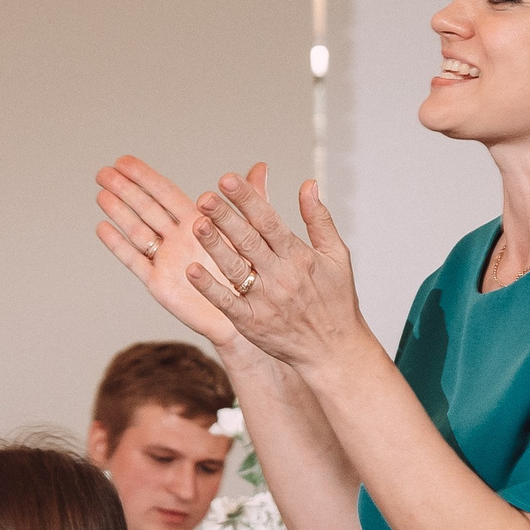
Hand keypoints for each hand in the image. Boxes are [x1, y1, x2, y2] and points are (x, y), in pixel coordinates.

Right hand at [95, 159, 276, 349]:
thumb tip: (261, 166)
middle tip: (102, 172)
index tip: (123, 160)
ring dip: (118, 212)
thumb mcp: (253, 232)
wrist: (248, 313)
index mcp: (197, 222)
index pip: (165, 193)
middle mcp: (178, 238)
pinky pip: (135, 261)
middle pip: (145, 208)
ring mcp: (166, 259)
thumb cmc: (250, 273)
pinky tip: (103, 228)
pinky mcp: (159, 283)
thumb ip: (252, 200)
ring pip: (137, 230)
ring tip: (100, 194)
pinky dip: (119, 245)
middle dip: (124, 189)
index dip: (144, 176)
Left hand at [186, 171, 368, 371]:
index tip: (227, 179)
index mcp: (299, 256)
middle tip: (204, 197)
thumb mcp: (337, 255)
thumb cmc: (336, 301)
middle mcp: (281, 276)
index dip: (247, 199)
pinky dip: (209, 288)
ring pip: (235, 268)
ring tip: (196, 224)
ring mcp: (264, 301)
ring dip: (215, 246)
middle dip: (226, 217)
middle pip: (248, 241)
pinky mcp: (251, 323)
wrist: (334, 350)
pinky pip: (226, 303)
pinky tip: (192, 271)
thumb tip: (308, 184)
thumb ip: (319, 219)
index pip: (269, 221)